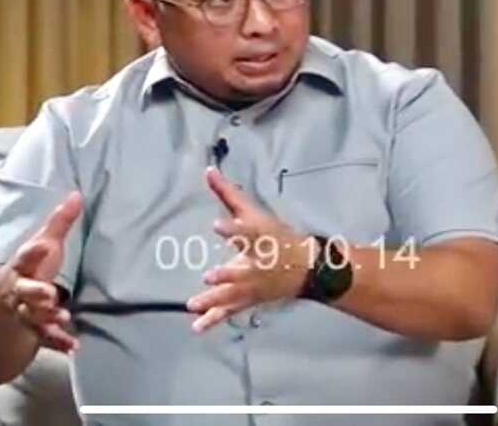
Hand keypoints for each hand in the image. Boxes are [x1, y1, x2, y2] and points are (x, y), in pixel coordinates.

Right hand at [0, 191, 81, 351]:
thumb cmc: (28, 269)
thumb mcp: (42, 245)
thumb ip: (60, 223)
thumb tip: (78, 194)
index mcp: (21, 267)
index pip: (24, 257)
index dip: (33, 252)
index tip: (42, 246)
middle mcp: (19, 290)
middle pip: (24, 291)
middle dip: (36, 293)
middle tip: (49, 294)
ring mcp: (24, 312)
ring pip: (32, 316)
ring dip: (47, 318)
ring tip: (63, 318)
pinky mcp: (34, 330)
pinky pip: (45, 338)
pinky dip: (59, 343)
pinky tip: (73, 346)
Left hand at [187, 167, 312, 332]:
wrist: (304, 268)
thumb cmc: (274, 236)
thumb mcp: (253, 213)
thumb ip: (228, 194)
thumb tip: (207, 170)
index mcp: (258, 239)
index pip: (245, 232)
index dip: (231, 229)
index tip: (216, 225)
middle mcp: (255, 264)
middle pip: (240, 271)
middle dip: (226, 276)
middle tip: (208, 278)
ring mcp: (251, 286)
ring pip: (231, 295)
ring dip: (214, 300)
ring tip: (193, 305)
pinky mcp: (247, 299)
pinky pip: (229, 311)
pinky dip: (213, 319)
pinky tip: (196, 326)